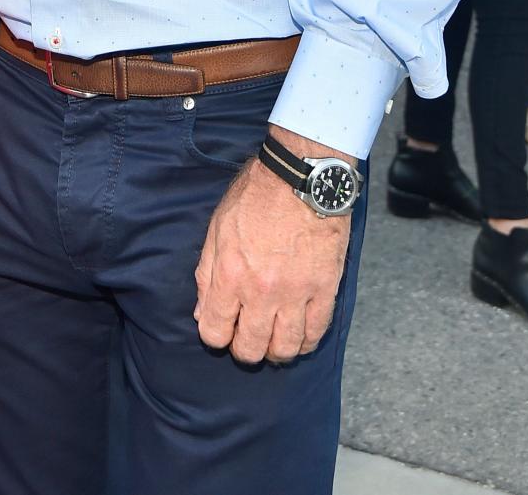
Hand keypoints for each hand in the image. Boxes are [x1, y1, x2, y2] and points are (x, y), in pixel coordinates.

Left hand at [193, 124, 351, 364]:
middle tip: (247, 337)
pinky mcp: (324, 290)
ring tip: (272, 338)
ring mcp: (296, 293)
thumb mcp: (217, 228)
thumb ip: (206, 274)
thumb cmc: (256, 196)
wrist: (300, 177)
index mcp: (230, 274)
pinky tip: (298, 334)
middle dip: (244, 349)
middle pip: (250, 349)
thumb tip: (202, 313)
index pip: (215, 332)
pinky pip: (315, 333)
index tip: (221, 329)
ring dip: (275, 351)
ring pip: (284, 349)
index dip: (215, 336)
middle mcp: (261, 291)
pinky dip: (305, 341)